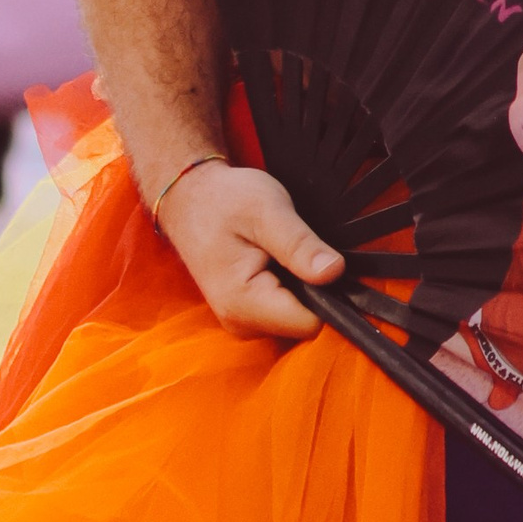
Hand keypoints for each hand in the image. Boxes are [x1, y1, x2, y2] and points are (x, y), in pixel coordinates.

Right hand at [159, 162, 344, 337]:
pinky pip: (284, 311)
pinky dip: (287, 288)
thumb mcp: (267, 211)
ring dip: (299, 287)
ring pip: (297, 318)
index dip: (325, 293)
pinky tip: (272, 262)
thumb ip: (300, 245)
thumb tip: (334, 272)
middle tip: (291, 250)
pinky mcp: (245, 315)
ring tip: (277, 252)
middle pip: (304, 323)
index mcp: (244, 304)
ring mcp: (241, 322)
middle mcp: (240, 323)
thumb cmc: (224, 200)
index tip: (315, 260)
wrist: (188, 198)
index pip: (310, 323)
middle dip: (311, 288)